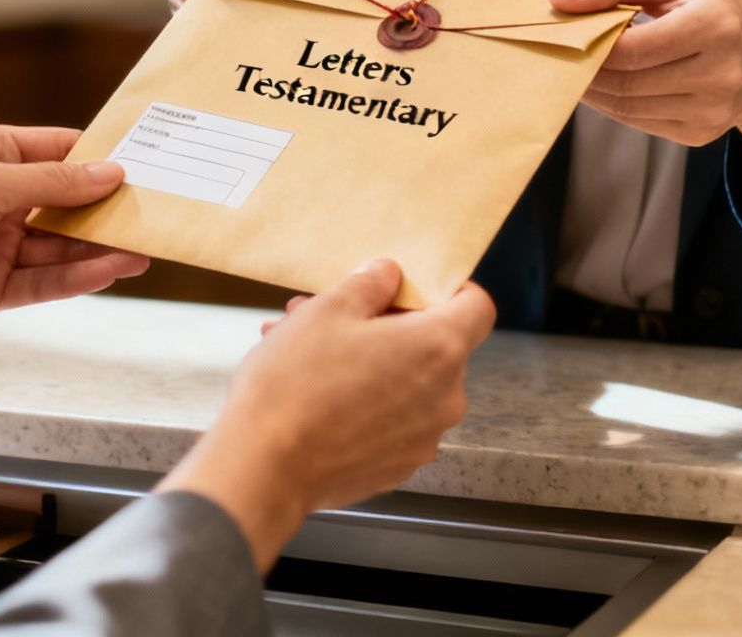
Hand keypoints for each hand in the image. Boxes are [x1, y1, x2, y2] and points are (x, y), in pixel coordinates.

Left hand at [0, 126, 144, 373]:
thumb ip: (53, 182)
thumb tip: (110, 172)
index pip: (60, 152)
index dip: (101, 159)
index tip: (148, 165)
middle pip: (65, 203)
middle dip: (107, 209)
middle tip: (157, 213)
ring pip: (59, 247)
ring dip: (99, 248)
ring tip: (144, 249)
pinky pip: (43, 282)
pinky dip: (77, 278)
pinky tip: (110, 270)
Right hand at [159, 261, 496, 571]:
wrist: (264, 467)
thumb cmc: (296, 385)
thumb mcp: (328, 310)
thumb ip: (369, 284)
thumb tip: (388, 275)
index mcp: (438, 348)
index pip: (477, 307)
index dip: (450, 290)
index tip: (416, 288)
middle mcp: (445, 398)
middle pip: (433, 345)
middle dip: (385, 324)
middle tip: (331, 313)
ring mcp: (424, 438)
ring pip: (406, 383)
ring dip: (368, 361)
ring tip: (306, 351)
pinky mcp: (398, 466)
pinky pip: (392, 420)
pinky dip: (365, 401)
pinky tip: (316, 392)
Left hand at [549, 0, 741, 183]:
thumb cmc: (711, 8)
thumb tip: (559, 0)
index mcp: (716, 28)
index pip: (633, 49)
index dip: (593, 44)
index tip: (569, 32)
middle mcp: (721, 76)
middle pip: (627, 83)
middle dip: (587, 69)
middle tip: (565, 53)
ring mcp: (714, 112)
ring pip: (628, 108)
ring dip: (595, 91)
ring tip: (584, 66)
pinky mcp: (701, 135)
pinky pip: (640, 123)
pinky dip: (616, 105)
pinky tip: (611, 85)